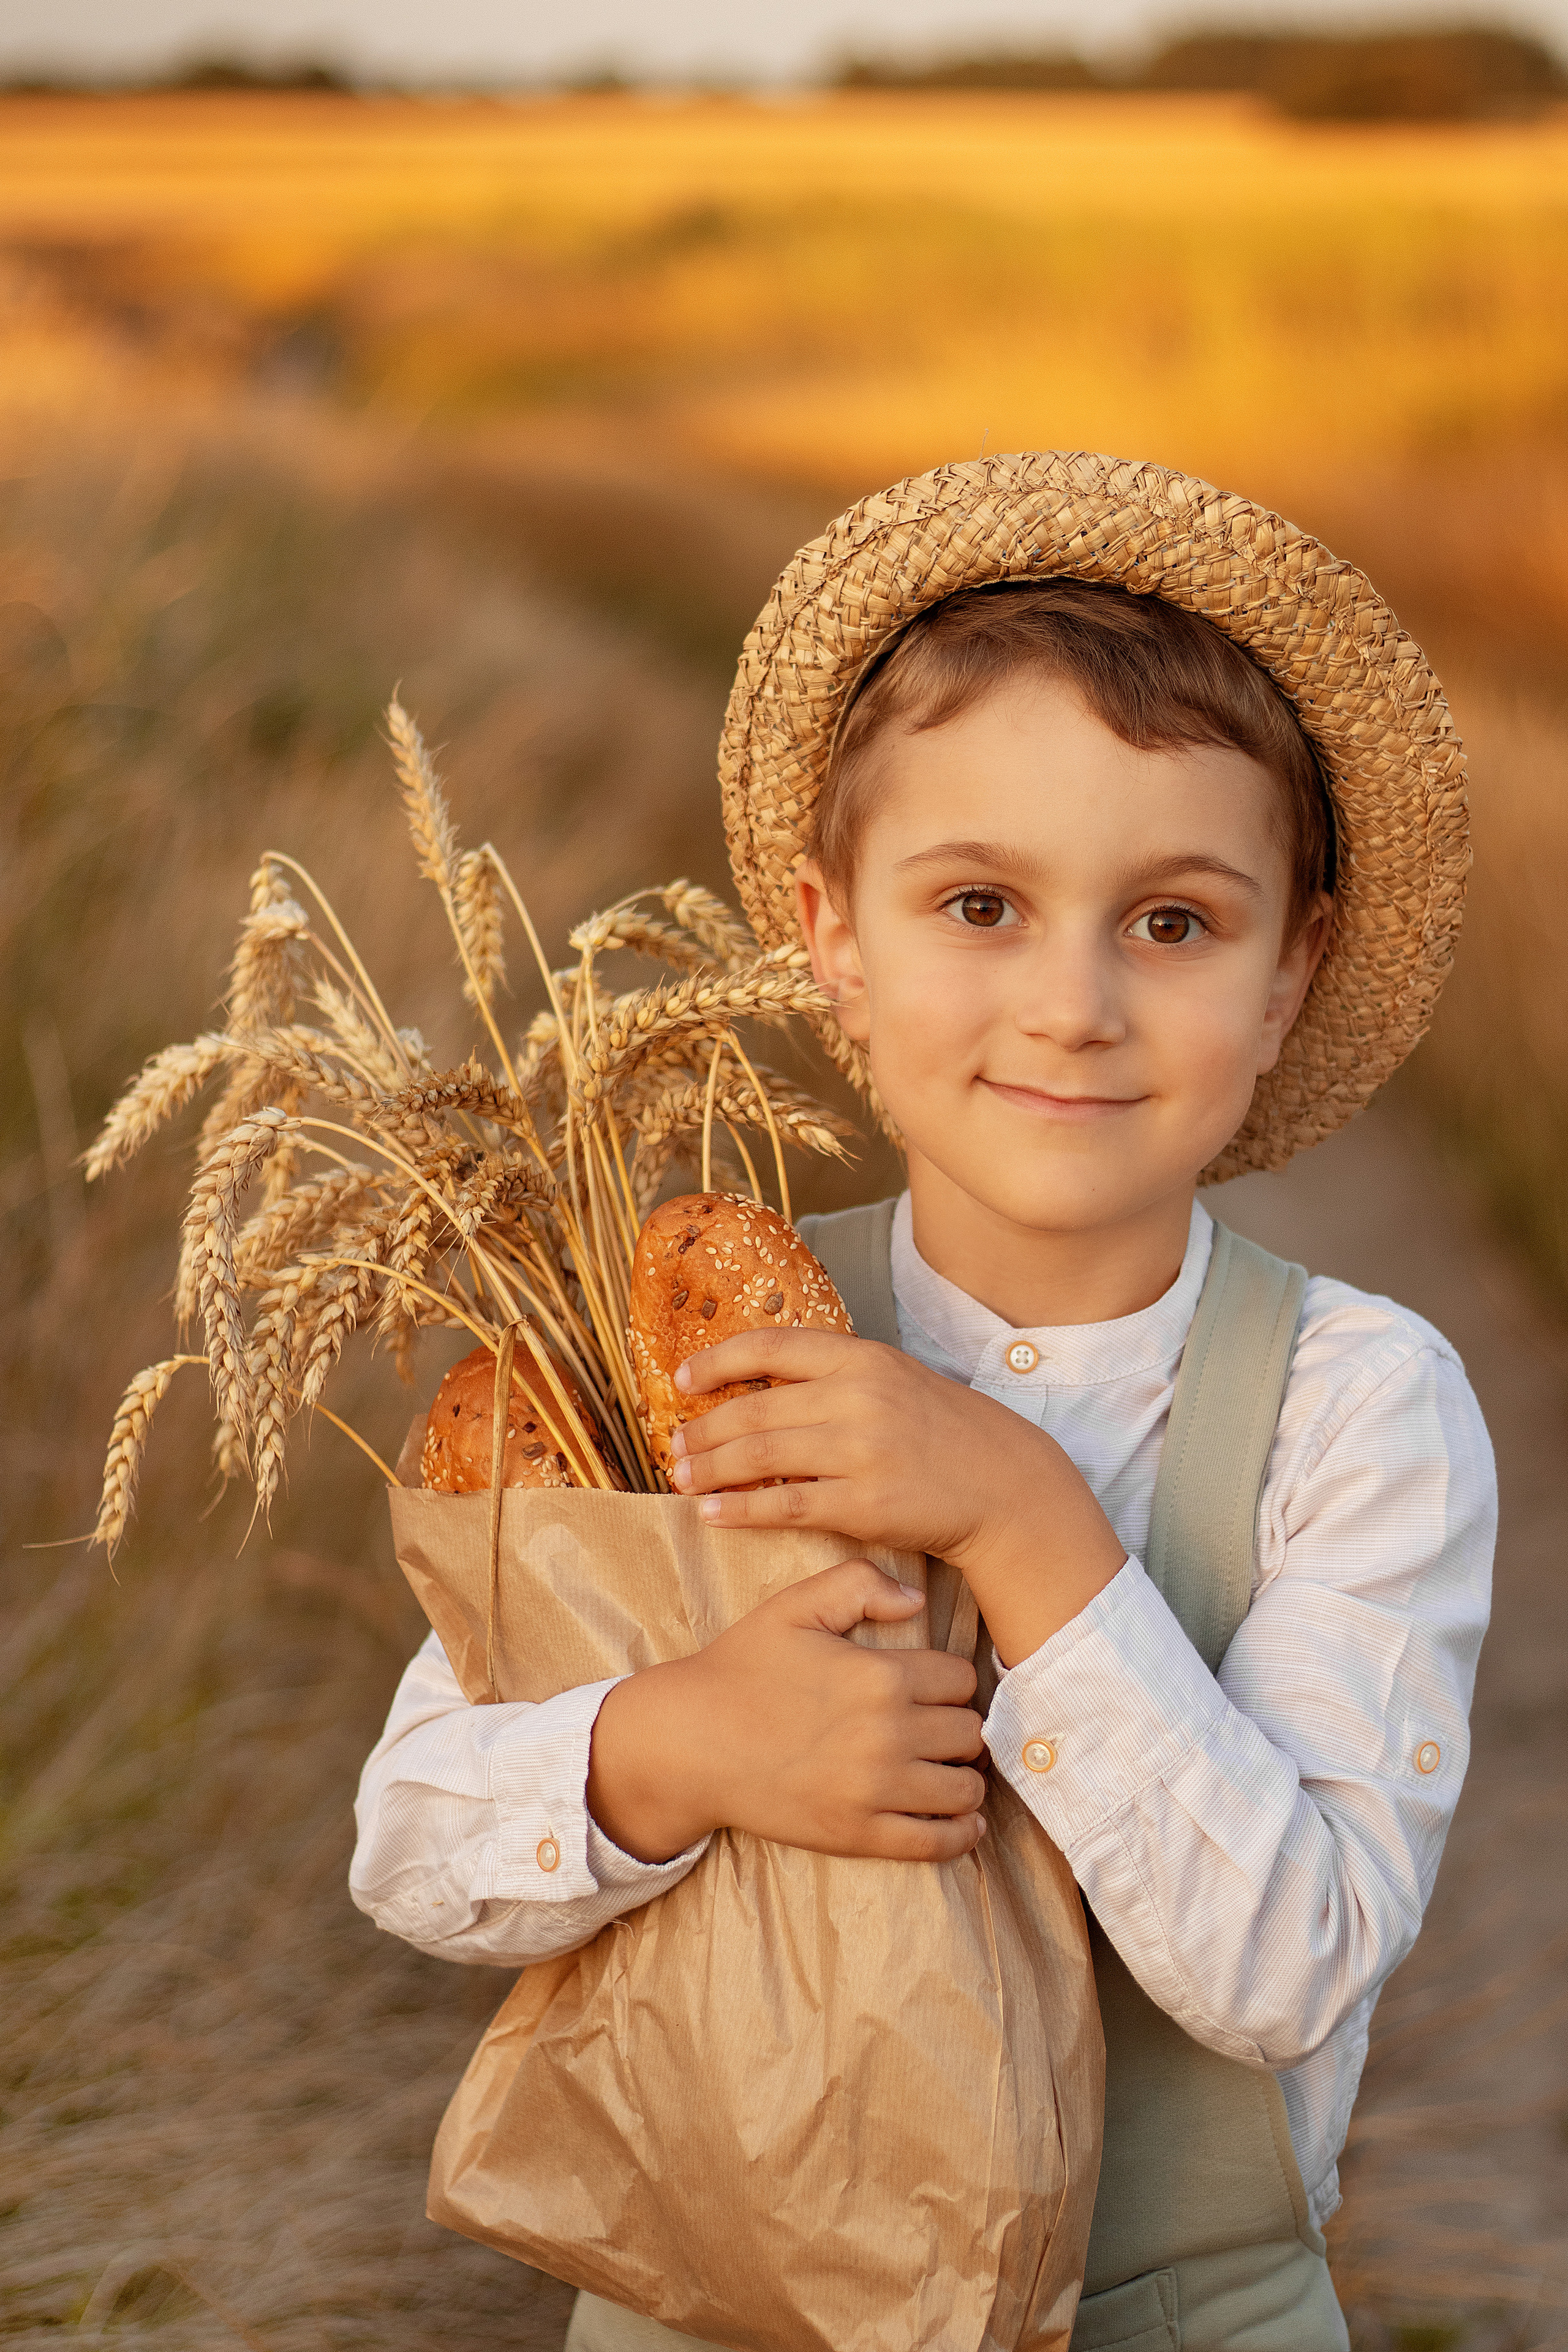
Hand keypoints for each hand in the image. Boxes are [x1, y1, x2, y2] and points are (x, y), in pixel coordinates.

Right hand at [586, 1558, 986, 1865]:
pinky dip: (959, 1832)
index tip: (933, 1686)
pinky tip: (956, 1817)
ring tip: (945, 1768)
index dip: (950, 1679)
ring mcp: (875, 1791)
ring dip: (963, 1776)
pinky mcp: (859, 1835)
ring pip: (964, 1787)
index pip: (961, 1679)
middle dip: (958, 1726)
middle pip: (969, 1732)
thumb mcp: (793, 1607)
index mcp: (880, 1676)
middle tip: (938, 1726)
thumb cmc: (740, 1669)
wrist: (690, 1744)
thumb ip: (858, 1585)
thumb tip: (917, 1600)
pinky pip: (939, 1841)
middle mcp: (888, 1735)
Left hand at [669, 1330, 1126, 1665]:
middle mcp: (857, 1397)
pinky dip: (741, 1510)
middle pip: (753, 1410)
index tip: (684, 1379)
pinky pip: (784, 1505)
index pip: (770, 1347)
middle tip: (674, 1446)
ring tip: (682, 1478)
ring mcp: (860, 1451)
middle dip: (703, 1430)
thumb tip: (760, 1384)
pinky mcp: (863, 1504)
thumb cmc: (942, 1432)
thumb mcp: (893, 1379)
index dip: (718, 1361)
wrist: (1003, 1484)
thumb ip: (834, 1376)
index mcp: (862, 1358)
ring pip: (759, 1456)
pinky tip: (714, 1514)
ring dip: (710, 1469)